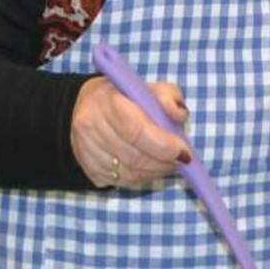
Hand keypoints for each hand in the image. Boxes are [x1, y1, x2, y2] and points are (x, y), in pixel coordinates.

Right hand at [71, 76, 190, 188]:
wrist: (91, 106)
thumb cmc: (126, 96)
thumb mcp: (149, 87)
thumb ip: (168, 97)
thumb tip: (179, 115)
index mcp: (105, 100)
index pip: (135, 130)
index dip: (163, 145)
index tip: (184, 151)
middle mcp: (90, 126)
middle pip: (133, 155)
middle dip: (163, 161)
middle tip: (181, 160)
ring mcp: (85, 150)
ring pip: (128, 172)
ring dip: (155, 171)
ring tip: (170, 162)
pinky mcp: (89, 168)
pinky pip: (121, 181)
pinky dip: (142, 177)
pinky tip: (151, 167)